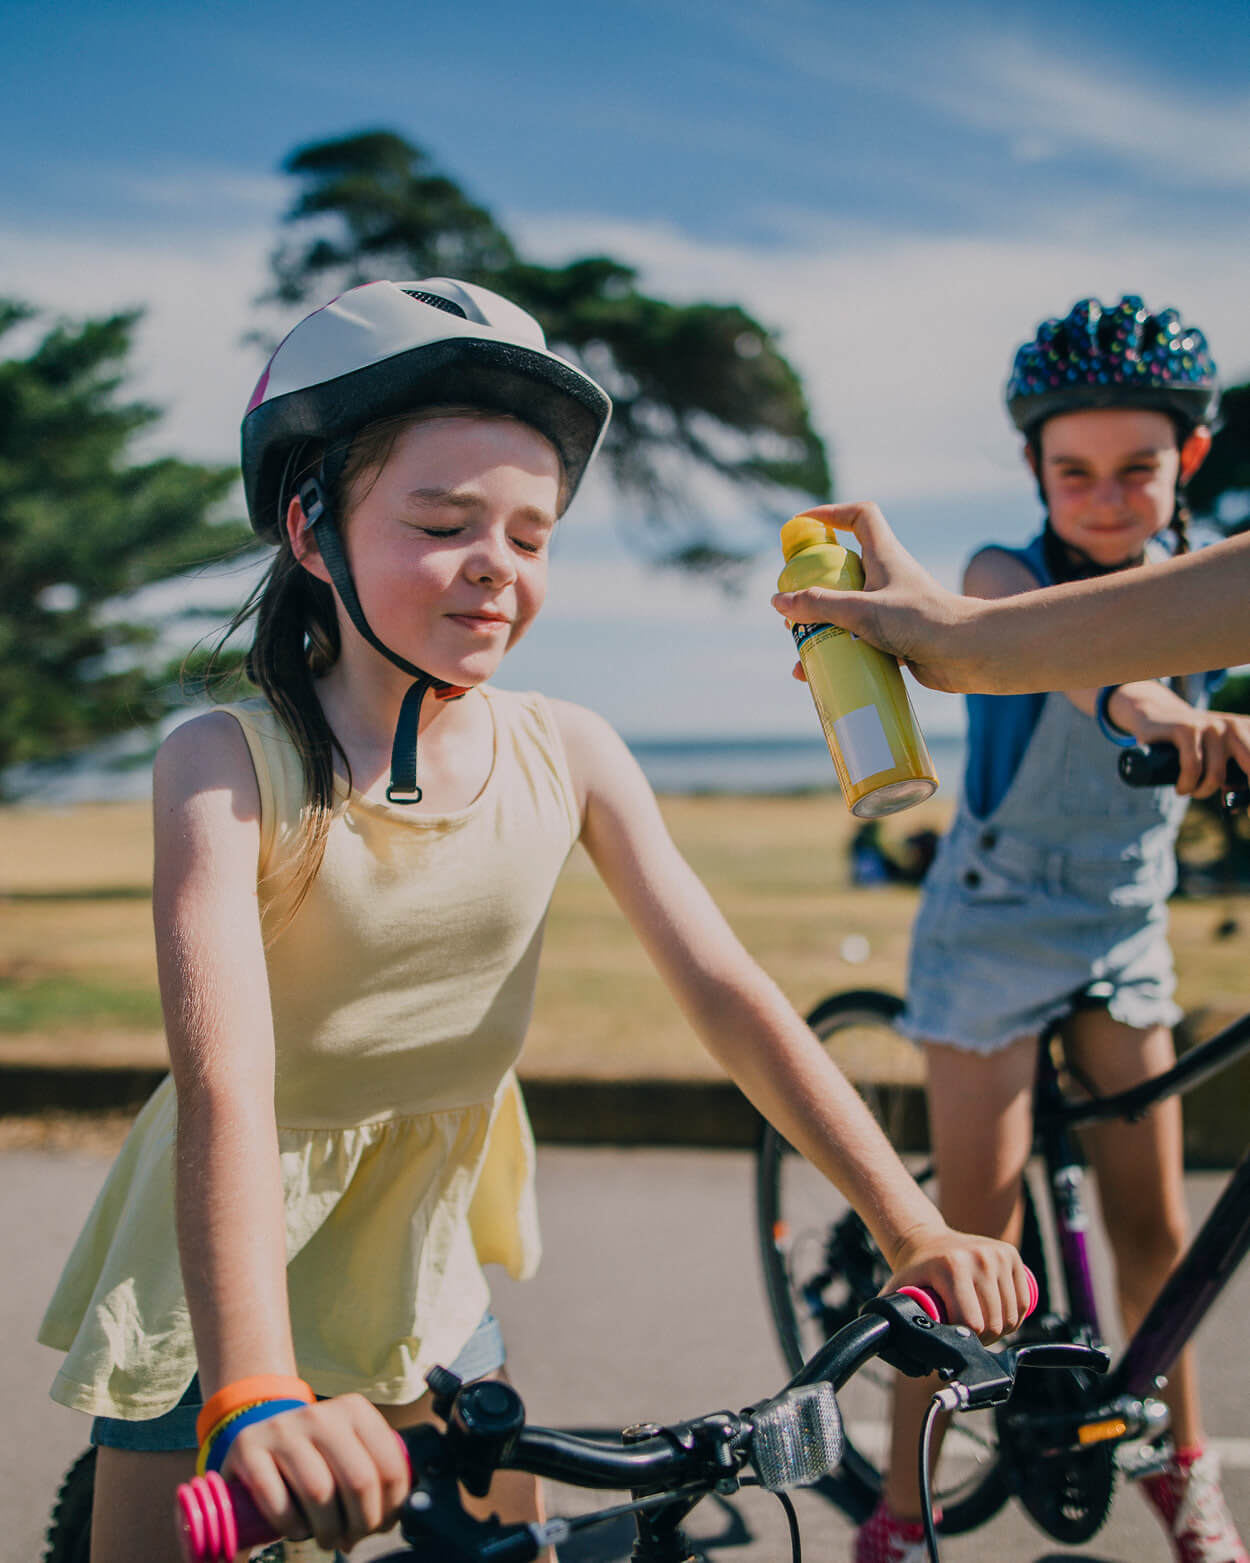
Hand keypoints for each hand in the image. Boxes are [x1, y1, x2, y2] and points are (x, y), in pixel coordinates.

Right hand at [222, 1393, 409, 1552]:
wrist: (258, 1431)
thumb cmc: (315, 1453)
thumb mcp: (348, 1446)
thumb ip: (376, 1465)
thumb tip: (410, 1507)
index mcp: (354, 1410)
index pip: (389, 1465)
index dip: (391, 1506)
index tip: (382, 1524)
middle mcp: (320, 1414)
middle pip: (358, 1481)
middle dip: (362, 1523)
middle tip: (353, 1538)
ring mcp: (282, 1429)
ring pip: (319, 1492)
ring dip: (327, 1530)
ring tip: (328, 1538)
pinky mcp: (248, 1449)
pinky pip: (277, 1499)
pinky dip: (291, 1526)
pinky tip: (297, 1530)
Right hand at [771, 503, 976, 691]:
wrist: (968, 654)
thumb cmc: (922, 621)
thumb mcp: (862, 610)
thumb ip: (819, 605)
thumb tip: (780, 602)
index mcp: (884, 556)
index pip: (859, 517)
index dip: (830, 514)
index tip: (802, 526)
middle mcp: (888, 578)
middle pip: (843, 569)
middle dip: (813, 584)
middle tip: (792, 603)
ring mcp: (892, 609)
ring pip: (847, 609)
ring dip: (821, 624)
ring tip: (799, 646)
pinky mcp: (896, 638)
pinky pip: (857, 641)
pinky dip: (837, 652)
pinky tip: (818, 673)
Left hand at [884, 1224, 1031, 1341]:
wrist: (926, 1239)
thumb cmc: (913, 1272)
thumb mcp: (896, 1292)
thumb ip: (888, 1318)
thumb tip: (886, 1344)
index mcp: (951, 1267)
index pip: (971, 1323)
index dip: (966, 1341)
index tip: (954, 1338)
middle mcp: (978, 1257)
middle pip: (994, 1322)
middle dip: (983, 1339)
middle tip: (968, 1335)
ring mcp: (997, 1254)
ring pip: (1012, 1315)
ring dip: (1000, 1330)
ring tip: (982, 1327)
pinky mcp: (1010, 1254)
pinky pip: (1024, 1301)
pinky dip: (1016, 1317)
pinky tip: (1000, 1318)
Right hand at [1122, 697, 1249, 800]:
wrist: (1157, 717)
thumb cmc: (1192, 744)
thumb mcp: (1217, 758)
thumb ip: (1231, 777)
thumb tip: (1238, 807)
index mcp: (1248, 731)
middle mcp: (1234, 726)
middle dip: (1249, 794)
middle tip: (1236, 810)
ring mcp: (1211, 725)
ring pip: (1216, 775)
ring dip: (1202, 792)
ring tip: (1191, 791)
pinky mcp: (1187, 728)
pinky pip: (1193, 768)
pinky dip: (1186, 785)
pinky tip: (1181, 789)